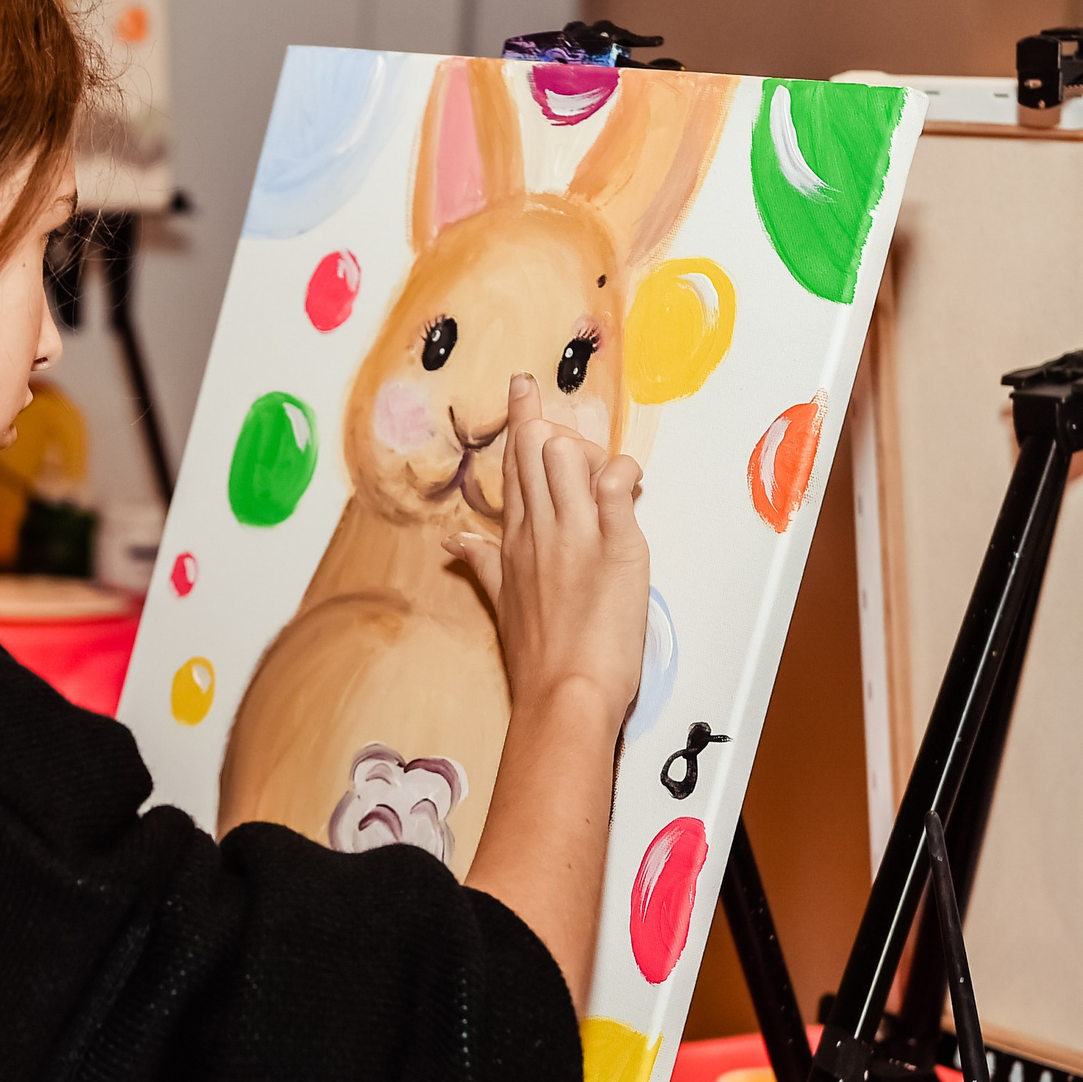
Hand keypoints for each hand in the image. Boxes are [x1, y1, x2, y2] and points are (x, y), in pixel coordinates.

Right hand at [445, 374, 648, 717]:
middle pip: (536, 451)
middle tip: (534, 385)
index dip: (521, 423)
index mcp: (515, 542)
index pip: (515, 468)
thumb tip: (454, 543)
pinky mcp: (616, 548)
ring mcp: (576, 536)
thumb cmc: (537, 662)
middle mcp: (541, 530)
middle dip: (539, 415)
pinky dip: (624, 473)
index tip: (523, 389)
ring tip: (598, 462)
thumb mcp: (501, 604)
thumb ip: (483, 564)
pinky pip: (617, 488)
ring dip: (585, 447)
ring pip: (568, 458)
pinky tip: (628, 476)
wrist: (563, 696)